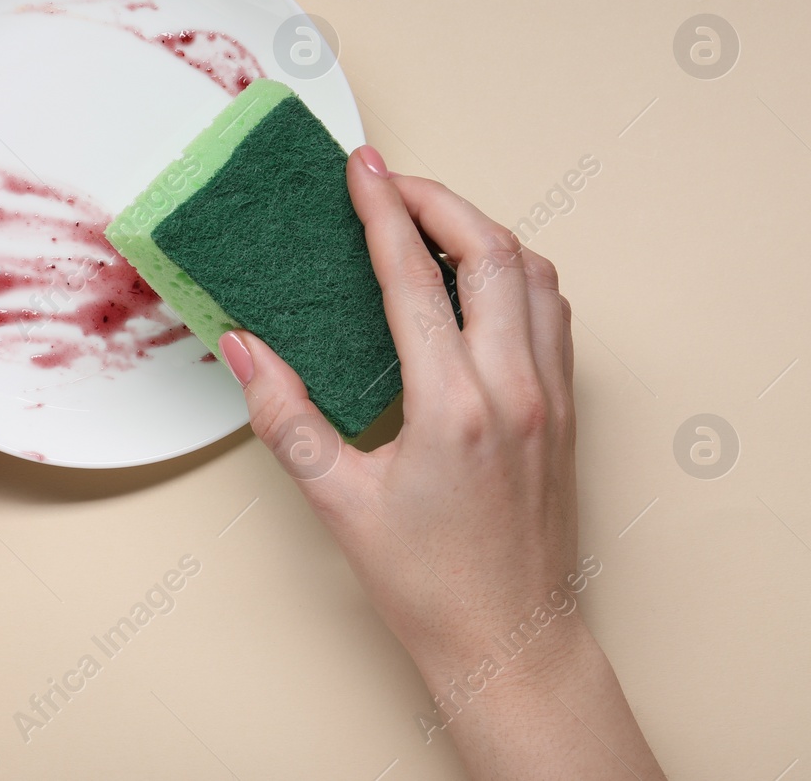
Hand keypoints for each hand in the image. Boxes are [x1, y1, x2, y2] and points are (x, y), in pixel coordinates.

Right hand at [220, 145, 664, 777]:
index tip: (361, 167)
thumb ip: (285, 416)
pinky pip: (553, 312)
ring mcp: (551, 397)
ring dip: (484, 230)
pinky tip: (480, 281)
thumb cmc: (430, 587)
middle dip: (438, 199)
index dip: (382, 210)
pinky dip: (517, 273)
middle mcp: (514, 389)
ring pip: (535, 274)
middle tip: (389, 179)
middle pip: (490, 251)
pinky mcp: (566, 411)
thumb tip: (244, 348)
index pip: (415, 278)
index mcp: (453, 407)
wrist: (512, 643)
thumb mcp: (338, 502)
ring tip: (431, 220)